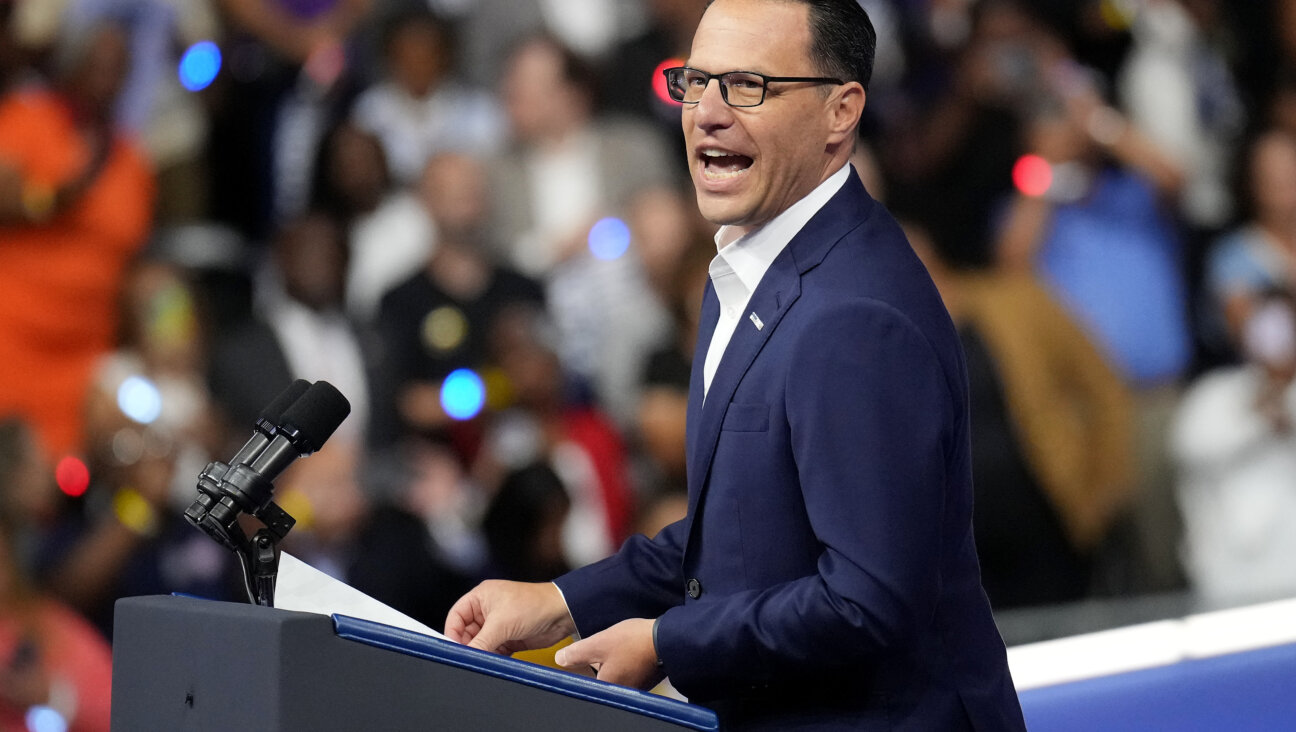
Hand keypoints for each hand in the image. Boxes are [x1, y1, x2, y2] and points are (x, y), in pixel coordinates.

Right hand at [444, 580, 574, 654]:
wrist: (563, 613)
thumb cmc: (534, 605)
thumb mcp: (502, 624)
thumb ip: (481, 642)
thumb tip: (465, 655)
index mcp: (481, 597)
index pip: (456, 616)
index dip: (452, 633)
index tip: (452, 649)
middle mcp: (487, 610)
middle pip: (466, 633)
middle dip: (468, 646)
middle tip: (469, 659)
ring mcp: (498, 624)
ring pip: (480, 644)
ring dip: (481, 653)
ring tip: (484, 660)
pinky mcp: (508, 638)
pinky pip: (493, 651)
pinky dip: (492, 657)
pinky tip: (495, 662)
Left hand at [554, 618, 663, 689]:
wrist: (668, 639)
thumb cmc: (634, 642)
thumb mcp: (599, 643)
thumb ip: (577, 654)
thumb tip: (560, 659)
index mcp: (607, 688)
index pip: (585, 686)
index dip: (580, 672)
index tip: (580, 663)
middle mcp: (621, 694)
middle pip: (601, 682)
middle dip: (597, 667)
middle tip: (603, 652)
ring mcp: (636, 689)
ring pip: (615, 678)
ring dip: (612, 666)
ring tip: (617, 650)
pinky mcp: (646, 681)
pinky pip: (629, 675)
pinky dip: (625, 665)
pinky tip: (628, 652)